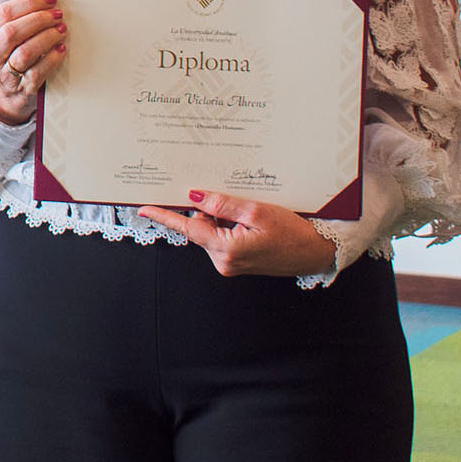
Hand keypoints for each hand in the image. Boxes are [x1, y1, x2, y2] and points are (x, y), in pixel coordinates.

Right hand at [0, 0, 66, 124]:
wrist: (7, 94)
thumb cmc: (9, 57)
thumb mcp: (1, 38)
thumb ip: (16, 20)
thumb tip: (44, 1)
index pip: (4, 13)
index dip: (29, 3)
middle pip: (12, 31)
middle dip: (39, 19)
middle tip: (57, 14)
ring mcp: (3, 75)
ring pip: (25, 52)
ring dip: (47, 37)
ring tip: (61, 30)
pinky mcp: (21, 90)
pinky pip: (38, 72)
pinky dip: (52, 59)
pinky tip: (60, 49)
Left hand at [138, 191, 337, 277]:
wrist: (317, 252)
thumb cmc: (293, 233)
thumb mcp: (256, 211)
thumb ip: (222, 204)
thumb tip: (194, 197)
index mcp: (226, 249)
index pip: (187, 229)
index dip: (164, 216)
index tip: (143, 209)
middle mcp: (223, 261)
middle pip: (201, 227)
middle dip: (211, 211)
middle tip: (236, 203)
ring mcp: (230, 264)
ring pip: (212, 232)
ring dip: (223, 219)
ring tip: (251, 214)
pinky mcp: (237, 262)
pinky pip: (223, 239)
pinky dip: (230, 226)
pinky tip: (251, 222)